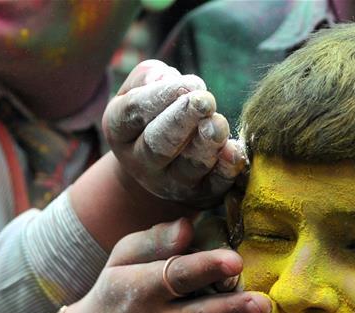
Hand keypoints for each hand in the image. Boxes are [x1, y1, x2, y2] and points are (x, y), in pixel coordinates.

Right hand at [102, 60, 246, 206]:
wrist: (159, 167)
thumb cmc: (152, 115)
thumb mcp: (139, 92)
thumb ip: (148, 77)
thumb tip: (164, 77)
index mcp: (120, 130)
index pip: (135, 112)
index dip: (162, 95)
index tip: (189, 83)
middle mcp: (142, 162)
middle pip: (159, 143)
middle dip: (183, 120)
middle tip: (205, 101)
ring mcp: (171, 182)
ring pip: (189, 166)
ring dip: (206, 144)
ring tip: (218, 123)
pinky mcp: (201, 194)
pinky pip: (215, 184)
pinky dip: (227, 169)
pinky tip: (234, 150)